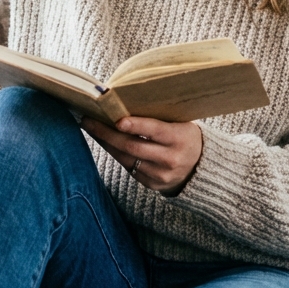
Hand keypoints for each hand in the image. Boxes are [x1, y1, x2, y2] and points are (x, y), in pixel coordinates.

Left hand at [81, 115, 202, 194]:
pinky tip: (106, 143)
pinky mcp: (153, 185)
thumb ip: (158, 117)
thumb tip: (124, 103)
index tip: (117, 119)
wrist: (201, 167)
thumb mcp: (180, 122)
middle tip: (88, 120)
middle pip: (133, 147)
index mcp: (180, 138)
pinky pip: (130, 169)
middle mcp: (171, 159)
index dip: (136, 125)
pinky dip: (116, 154)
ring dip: (106, 143)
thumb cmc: (184, 135)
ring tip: (91, 128)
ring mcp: (161, 175)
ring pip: (127, 159)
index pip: (155, 130)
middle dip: (106, 133)